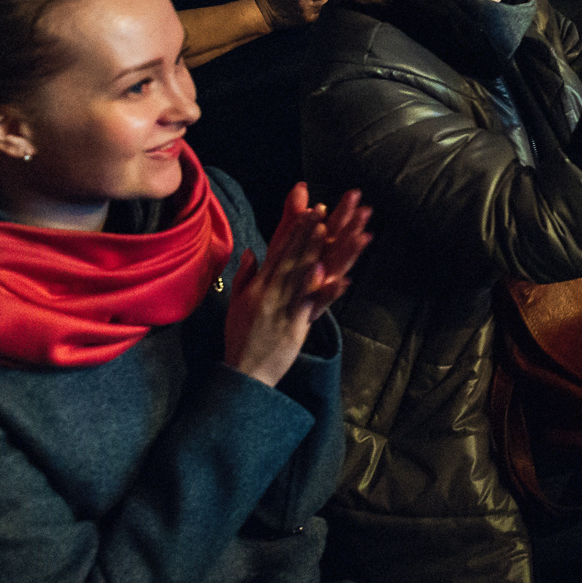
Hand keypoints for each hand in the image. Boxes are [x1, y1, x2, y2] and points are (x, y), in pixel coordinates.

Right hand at [223, 184, 371, 388]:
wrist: (243, 373)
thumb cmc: (240, 338)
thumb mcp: (237, 303)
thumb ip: (246, 276)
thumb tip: (251, 252)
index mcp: (258, 286)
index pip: (279, 252)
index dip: (296, 230)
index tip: (311, 210)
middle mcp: (271, 293)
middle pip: (292, 257)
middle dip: (308, 232)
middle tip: (324, 209)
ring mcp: (284, 309)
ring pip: (303, 275)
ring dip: (318, 252)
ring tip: (332, 234)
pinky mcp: (295, 327)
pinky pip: (313, 307)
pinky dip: (328, 293)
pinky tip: (344, 280)